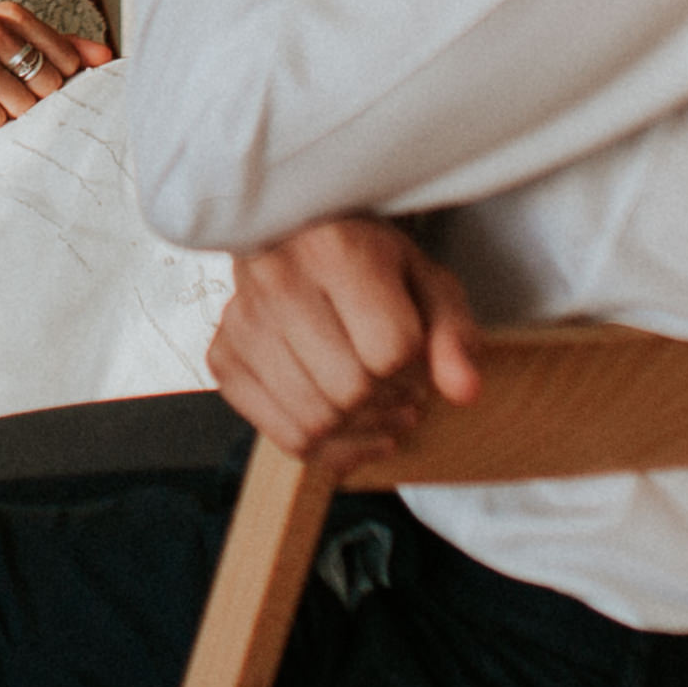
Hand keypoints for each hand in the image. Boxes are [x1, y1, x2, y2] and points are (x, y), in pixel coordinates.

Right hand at [0, 0, 110, 132]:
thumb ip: (59, 50)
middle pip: (49, 88)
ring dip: (2, 115)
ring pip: (23, 108)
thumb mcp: (8, 51)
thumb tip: (109, 56)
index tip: (18, 83)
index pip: (69, 65)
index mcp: (12, 15)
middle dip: (27, 103)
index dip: (49, 86)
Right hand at [206, 216, 482, 472]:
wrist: (295, 237)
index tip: (414, 357)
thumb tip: (464, 392)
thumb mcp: (427, 282)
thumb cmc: (370, 263)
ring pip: (316, 422)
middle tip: (400, 389)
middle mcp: (278, 280)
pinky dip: (327, 449)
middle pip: (350, 391)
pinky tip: (347, 429)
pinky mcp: (223, 357)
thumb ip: (453, 333)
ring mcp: (242, 321)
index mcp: (336, 249)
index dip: (416, 369)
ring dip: (361, 431)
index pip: (391, 350)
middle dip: (388, 402)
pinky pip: (284, 436)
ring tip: (378, 410)